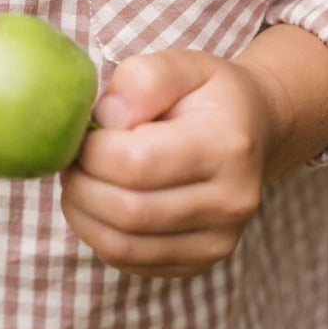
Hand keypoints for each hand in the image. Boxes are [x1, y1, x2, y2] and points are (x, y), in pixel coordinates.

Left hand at [59, 46, 285, 278]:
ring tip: (81, 178)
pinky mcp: (200, 263)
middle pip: (126, 211)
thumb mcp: (182, 65)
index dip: (91, 150)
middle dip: (81, 184)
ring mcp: (218, 240)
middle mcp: (231, 201)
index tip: (83, 132)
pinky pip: (128, 261)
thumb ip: (143, 79)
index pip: (135, 163)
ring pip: (122, 245)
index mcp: (226, 145)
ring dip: (82, 213)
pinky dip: (98, 233)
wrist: (255, 131)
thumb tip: (106, 120)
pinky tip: (100, 202)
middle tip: (72, 158)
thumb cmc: (208, 95)